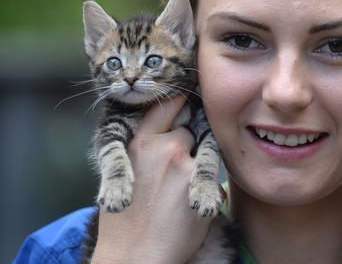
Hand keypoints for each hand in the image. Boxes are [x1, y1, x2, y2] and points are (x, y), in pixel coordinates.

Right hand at [91, 96, 211, 263]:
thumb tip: (166, 140)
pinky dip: (209, 185)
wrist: (135, 255)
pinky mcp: (201, 182)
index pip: (165, 106)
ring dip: (202, 157)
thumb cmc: (125, 222)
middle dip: (191, 137)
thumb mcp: (124, 175)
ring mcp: (184, 162)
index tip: (187, 97)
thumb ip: (144, 154)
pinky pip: (214, 172)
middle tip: (188, 153)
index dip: (178, 100)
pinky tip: (199, 200)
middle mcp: (162, 147)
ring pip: (205, 144)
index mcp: (138, 143)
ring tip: (191, 174)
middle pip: (189, 127)